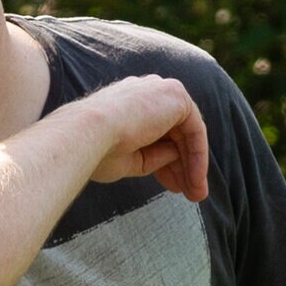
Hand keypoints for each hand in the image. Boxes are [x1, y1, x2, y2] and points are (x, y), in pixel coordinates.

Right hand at [76, 74, 211, 208]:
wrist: (87, 134)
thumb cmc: (96, 150)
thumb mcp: (128, 160)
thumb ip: (154, 156)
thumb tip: (176, 156)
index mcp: (130, 104)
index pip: (157, 134)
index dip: (167, 163)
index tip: (171, 185)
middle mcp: (147, 93)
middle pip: (175, 134)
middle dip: (184, 166)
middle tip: (190, 194)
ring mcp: (161, 91)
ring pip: (187, 133)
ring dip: (194, 165)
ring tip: (195, 194)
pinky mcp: (175, 95)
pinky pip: (195, 129)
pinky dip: (198, 155)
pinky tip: (195, 179)